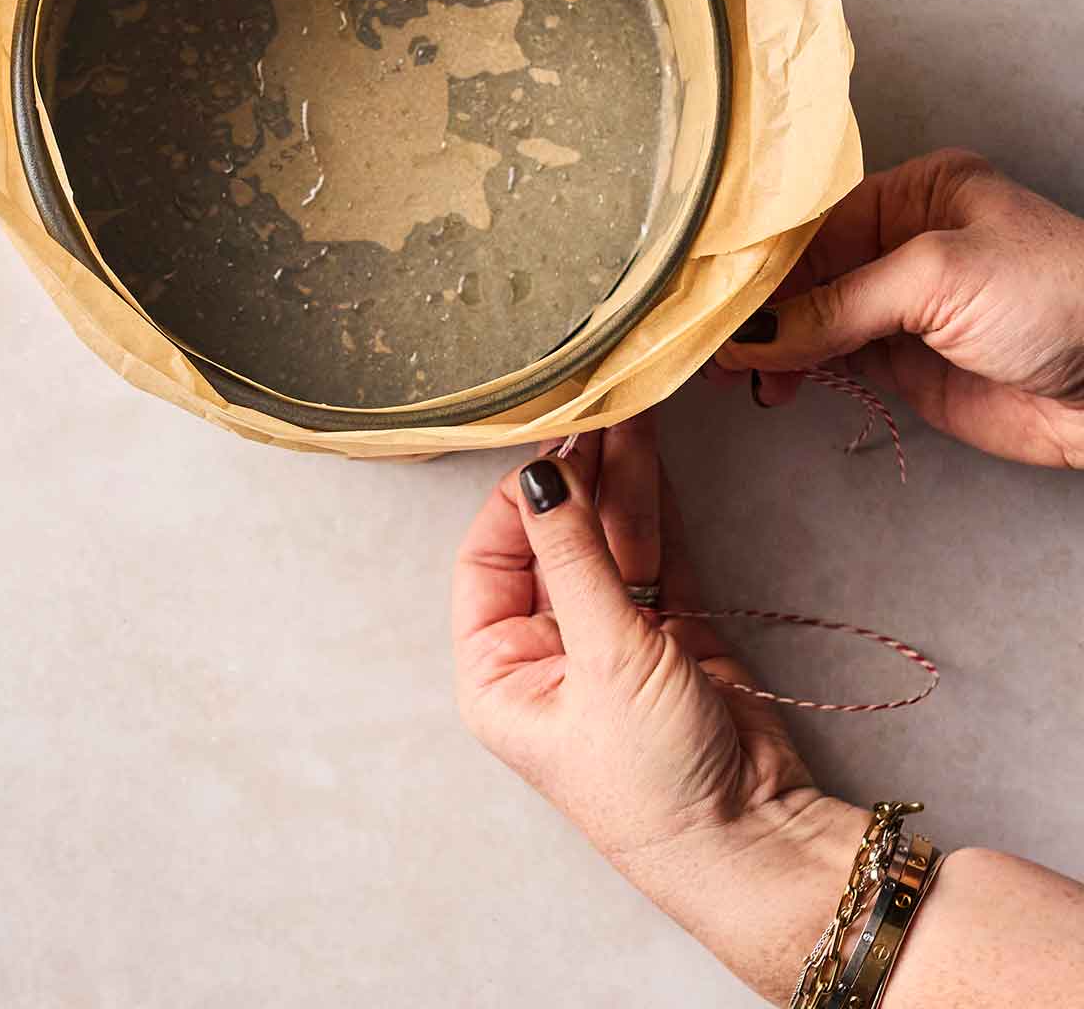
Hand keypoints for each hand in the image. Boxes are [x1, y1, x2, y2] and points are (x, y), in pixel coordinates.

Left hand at [452, 417, 863, 999]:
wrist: (754, 842)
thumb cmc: (655, 780)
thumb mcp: (604, 661)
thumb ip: (575, 560)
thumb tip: (543, 475)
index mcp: (500, 668)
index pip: (491, 556)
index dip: (521, 498)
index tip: (555, 444)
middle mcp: (548, 648)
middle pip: (554, 539)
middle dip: (579, 475)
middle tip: (602, 403)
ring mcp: (611, 636)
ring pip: (609, 538)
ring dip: (621, 477)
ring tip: (633, 405)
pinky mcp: (671, 631)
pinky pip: (655, 552)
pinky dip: (656, 504)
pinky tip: (650, 450)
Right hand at [715, 148, 1083, 467]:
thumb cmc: (1059, 297)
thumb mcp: (939, 275)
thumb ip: (839, 303)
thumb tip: (757, 331)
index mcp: (916, 194)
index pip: (814, 221)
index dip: (762, 259)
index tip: (713, 293)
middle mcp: (904, 244)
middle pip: (806, 271)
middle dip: (759, 307)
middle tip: (716, 341)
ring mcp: (903, 308)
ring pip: (811, 320)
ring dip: (772, 345)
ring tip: (738, 372)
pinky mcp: (906, 365)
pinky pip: (833, 361)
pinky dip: (796, 371)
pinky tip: (772, 382)